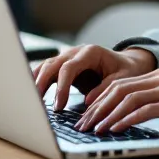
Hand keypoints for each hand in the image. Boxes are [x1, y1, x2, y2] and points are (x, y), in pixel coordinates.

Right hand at [32, 45, 156, 111]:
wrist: (127, 63)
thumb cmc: (126, 70)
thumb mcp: (122, 79)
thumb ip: (106, 88)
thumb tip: (88, 101)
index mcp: (91, 52)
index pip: (69, 67)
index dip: (62, 87)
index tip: (59, 105)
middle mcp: (76, 52)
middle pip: (52, 64)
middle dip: (42, 83)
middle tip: (37, 104)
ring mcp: (68, 57)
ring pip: (46, 66)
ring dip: (36, 82)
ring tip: (30, 101)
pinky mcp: (64, 66)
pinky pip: (47, 72)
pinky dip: (38, 81)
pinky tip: (31, 94)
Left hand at [73, 69, 158, 135]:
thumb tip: (136, 115)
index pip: (121, 83)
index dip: (99, 98)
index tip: (86, 113)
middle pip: (119, 89)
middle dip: (96, 108)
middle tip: (82, 124)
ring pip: (128, 98)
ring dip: (107, 115)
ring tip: (94, 130)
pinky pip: (145, 109)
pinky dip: (126, 119)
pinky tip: (115, 129)